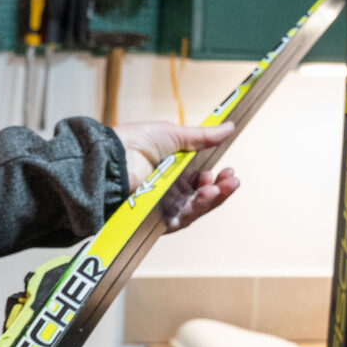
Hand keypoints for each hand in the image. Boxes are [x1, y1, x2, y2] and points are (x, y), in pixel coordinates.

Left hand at [115, 122, 241, 231]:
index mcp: (175, 171)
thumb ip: (203, 137)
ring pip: (196, 209)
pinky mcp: (156, 218)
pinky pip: (181, 219)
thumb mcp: (175, 135)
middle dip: (221, 189)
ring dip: (212, 198)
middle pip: (203, 196)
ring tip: (219, 186)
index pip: (203, 180)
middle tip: (231, 180)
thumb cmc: (136, 142)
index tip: (228, 170)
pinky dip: (196, 209)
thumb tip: (229, 127)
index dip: (217, 177)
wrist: (115, 156)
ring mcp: (164, 205)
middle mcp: (171, 190)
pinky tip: (205, 195)